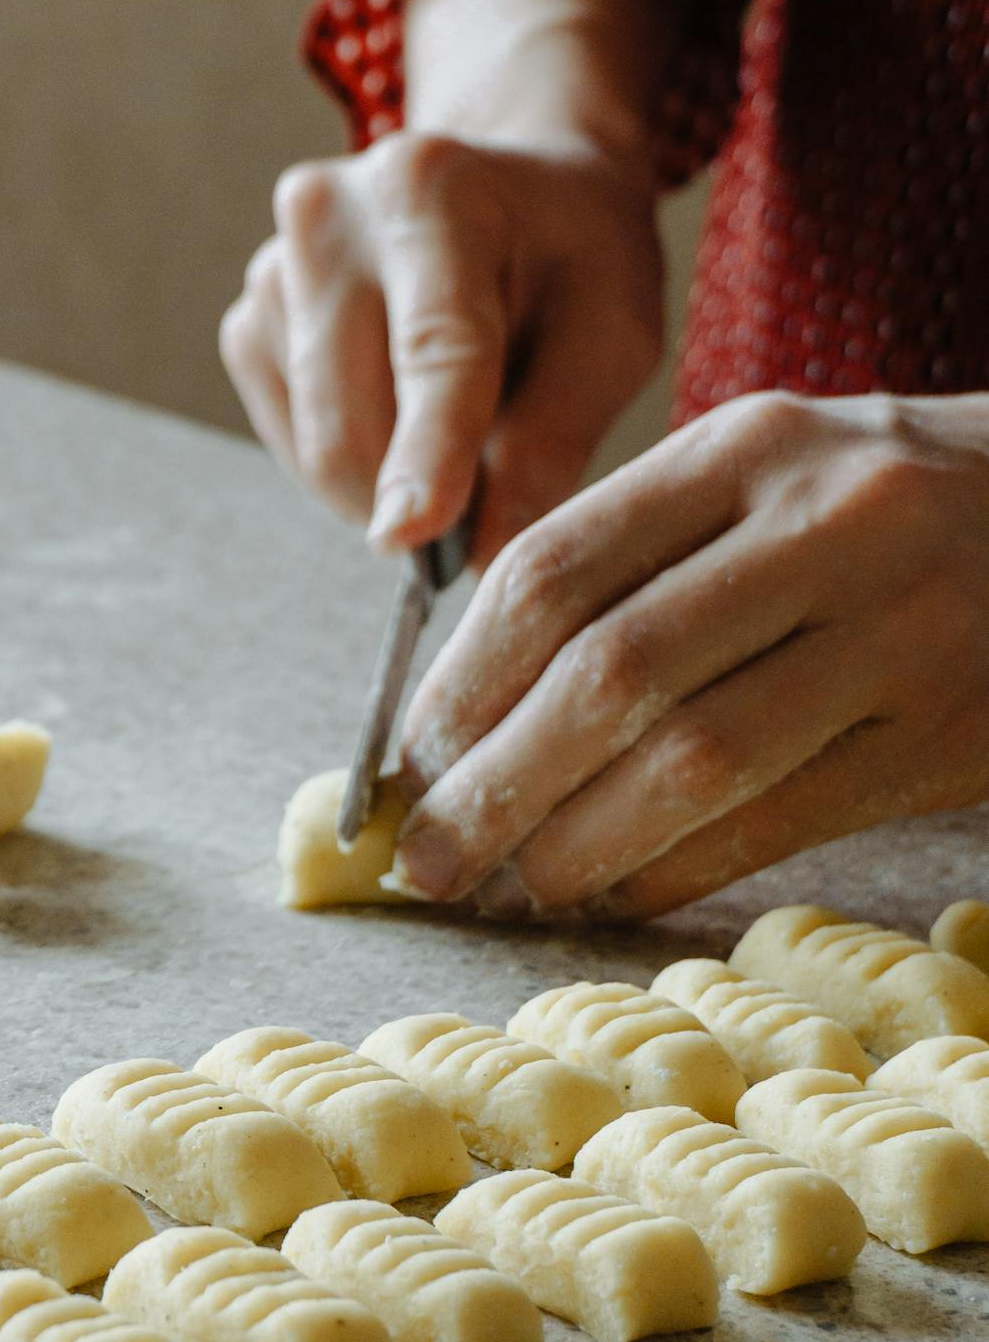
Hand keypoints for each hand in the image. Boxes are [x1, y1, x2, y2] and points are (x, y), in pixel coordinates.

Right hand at [221, 133, 663, 561]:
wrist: (509, 188)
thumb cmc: (573, 257)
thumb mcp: (612, 335)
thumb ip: (554, 440)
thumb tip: (485, 555)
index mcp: (435, 191)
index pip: (432, 348)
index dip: (424, 453)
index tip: (411, 536)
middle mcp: (329, 215)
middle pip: (351, 418)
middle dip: (416, 497)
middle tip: (490, 509)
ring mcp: (273, 268)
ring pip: (315, 444)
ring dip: (385, 482)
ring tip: (455, 430)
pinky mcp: (249, 320)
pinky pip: (289, 439)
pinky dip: (350, 461)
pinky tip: (401, 413)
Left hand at [391, 390, 988, 917]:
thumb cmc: (876, 512)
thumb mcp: (761, 479)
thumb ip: (630, 560)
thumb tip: (469, 711)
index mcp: (743, 447)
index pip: (556, 567)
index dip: (460, 680)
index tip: (406, 758)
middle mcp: (823, 524)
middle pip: (612, 670)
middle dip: (496, 781)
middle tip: (429, 856)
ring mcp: (897, 629)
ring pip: (697, 759)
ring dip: (580, 842)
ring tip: (512, 887)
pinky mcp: (944, 730)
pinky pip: (781, 821)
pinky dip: (680, 869)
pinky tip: (617, 894)